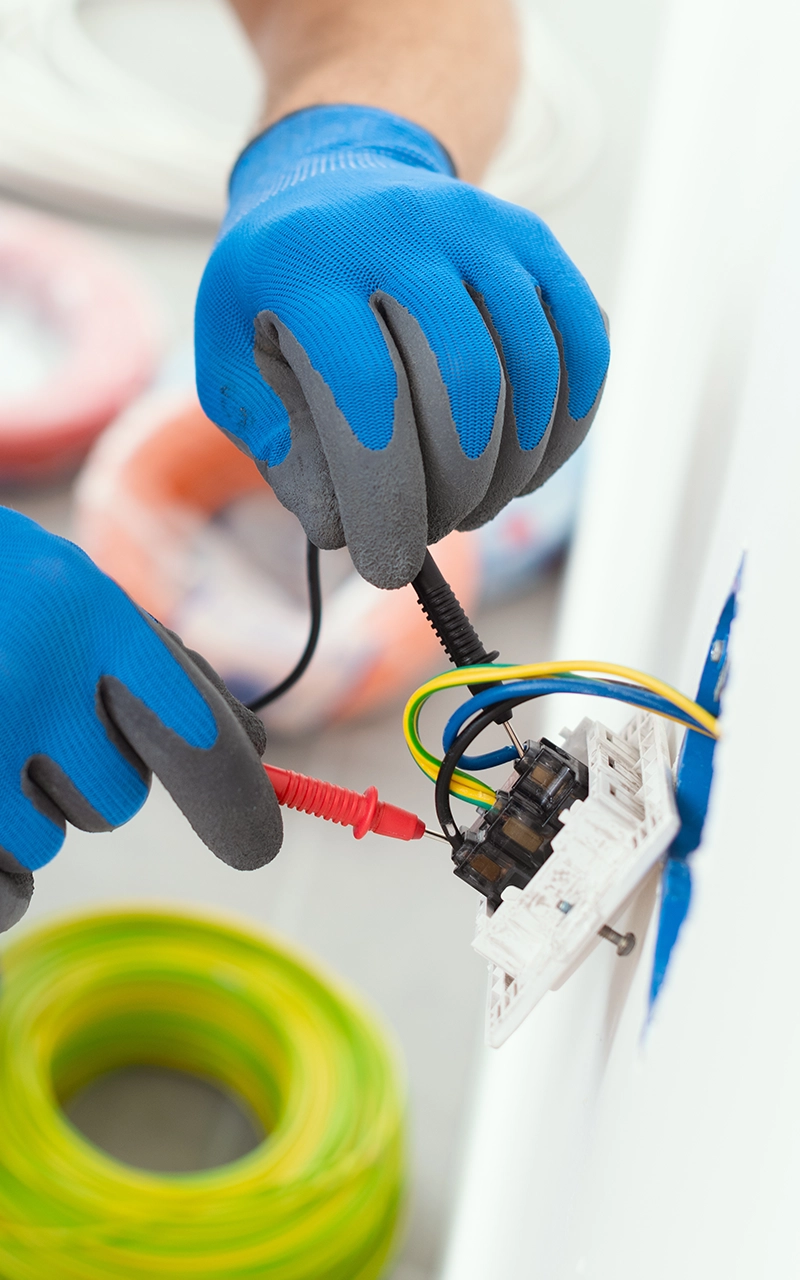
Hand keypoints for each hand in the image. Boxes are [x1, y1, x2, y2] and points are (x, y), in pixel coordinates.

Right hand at [0, 508, 281, 930]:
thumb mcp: (63, 596)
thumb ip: (157, 666)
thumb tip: (259, 750)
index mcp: (79, 610)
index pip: (191, 730)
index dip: (231, 796)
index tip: (257, 848)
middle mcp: (25, 678)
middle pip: (115, 799)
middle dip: (78, 772)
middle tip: (13, 708)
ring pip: (47, 844)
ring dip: (17, 810)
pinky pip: (1, 896)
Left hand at [196, 104, 608, 588]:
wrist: (333, 184)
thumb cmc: (278, 295)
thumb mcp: (234, 360)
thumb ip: (275, 444)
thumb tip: (344, 524)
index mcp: (308, 259)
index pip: (367, 392)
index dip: (386, 495)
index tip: (388, 566)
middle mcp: (403, 225)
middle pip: (463, 382)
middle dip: (454, 487)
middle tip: (428, 531)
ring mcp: (481, 227)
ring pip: (531, 368)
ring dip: (510, 469)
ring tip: (470, 507)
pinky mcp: (536, 244)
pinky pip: (581, 346)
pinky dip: (564, 427)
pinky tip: (525, 470)